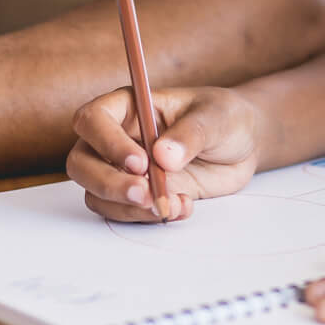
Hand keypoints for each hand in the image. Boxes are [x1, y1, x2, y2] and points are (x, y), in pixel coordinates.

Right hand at [66, 85, 263, 221]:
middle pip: (82, 163)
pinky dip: (146, 218)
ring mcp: (125, 170)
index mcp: (129, 106)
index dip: (107, 143)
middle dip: (108, 184)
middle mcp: (118, 138)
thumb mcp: (215, 117)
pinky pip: (122, 213)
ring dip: (129, 207)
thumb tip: (163, 156)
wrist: (243, 146)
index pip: (92, 119)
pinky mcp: (139, 195)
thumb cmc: (225, 117)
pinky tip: (182, 207)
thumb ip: (190, 133)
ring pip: (96, 194)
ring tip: (174, 203)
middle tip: (146, 195)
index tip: (141, 163)